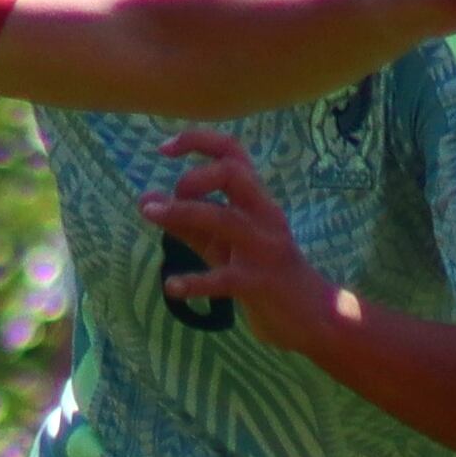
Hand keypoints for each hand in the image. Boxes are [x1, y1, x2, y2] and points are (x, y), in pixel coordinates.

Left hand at [143, 129, 349, 362]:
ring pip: (223, 218)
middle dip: (195, 175)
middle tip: (173, 194)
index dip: (197, 141)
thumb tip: (144, 201)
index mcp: (255, 199)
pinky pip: (224, 278)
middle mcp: (263, 214)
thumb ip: (184, 223)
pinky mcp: (259, 281)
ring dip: (182, 212)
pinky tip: (171, 287)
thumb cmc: (260, 271)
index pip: (232, 153)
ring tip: (150, 214)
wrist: (311, 314)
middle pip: (233, 173)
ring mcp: (263, 247)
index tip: (163, 149)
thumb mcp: (219, 243)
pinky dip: (194, 282)